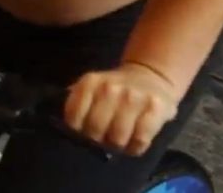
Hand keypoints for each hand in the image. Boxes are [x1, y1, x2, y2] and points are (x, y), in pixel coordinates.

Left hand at [65, 63, 181, 156]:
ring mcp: (134, 97)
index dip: (77, 130)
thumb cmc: (115, 89)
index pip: (73, 117)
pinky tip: (133, 143)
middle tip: (103, 138)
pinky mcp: (155, 108)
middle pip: (95, 129)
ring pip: (117, 138)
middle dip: (97, 139)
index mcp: (89, 82)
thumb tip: (67, 128)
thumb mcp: (92, 87)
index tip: (83, 131)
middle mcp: (110, 88)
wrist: (151, 75)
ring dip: (117, 145)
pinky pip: (140, 140)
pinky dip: (135, 148)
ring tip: (118, 141)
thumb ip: (78, 102)